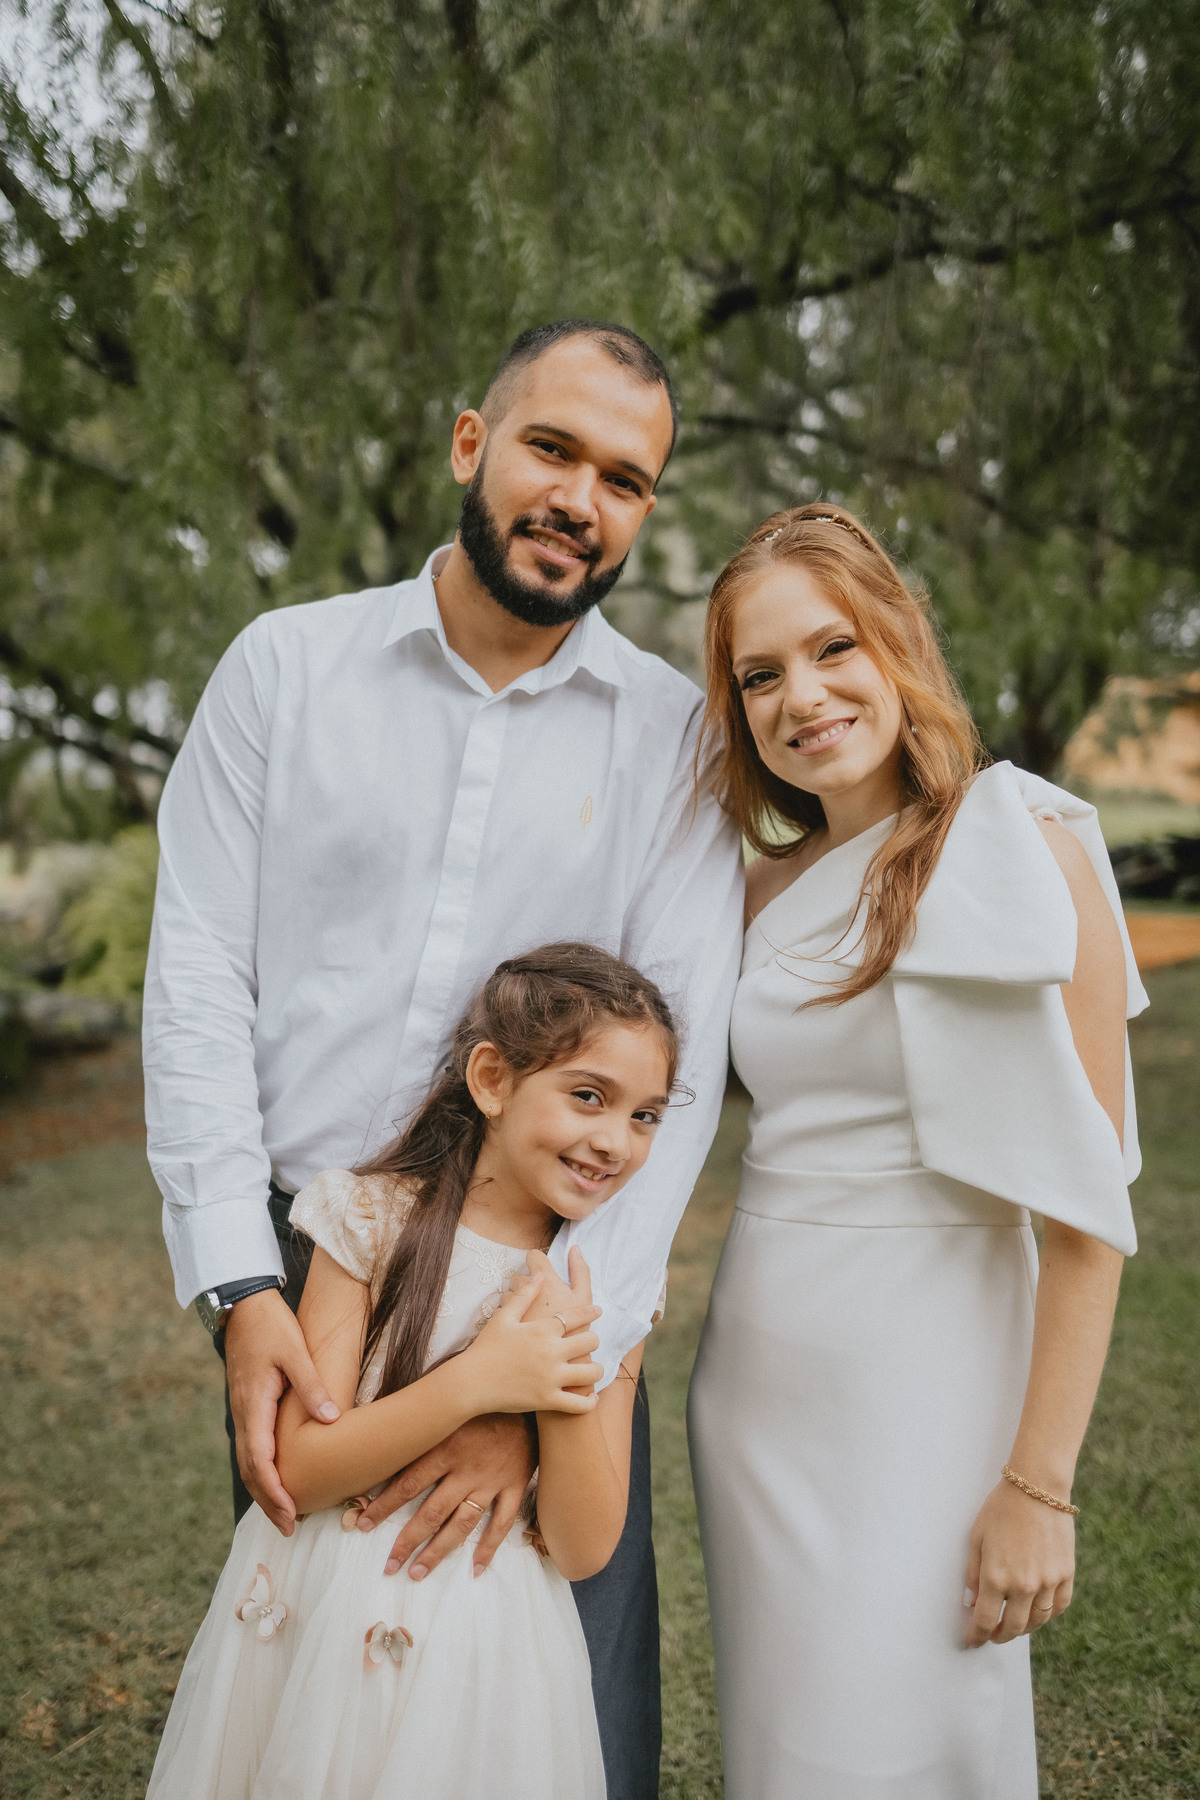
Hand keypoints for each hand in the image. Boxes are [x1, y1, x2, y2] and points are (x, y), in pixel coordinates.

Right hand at [224, 1287, 339, 1533]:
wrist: (242, 1305)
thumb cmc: (270, 1326)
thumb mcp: (294, 1351)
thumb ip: (312, 1385)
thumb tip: (331, 1418)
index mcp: (254, 1406)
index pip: (260, 1461)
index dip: (274, 1491)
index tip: (290, 1514)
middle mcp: (244, 1414)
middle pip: (251, 1470)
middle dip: (269, 1501)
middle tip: (289, 1527)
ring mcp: (243, 1411)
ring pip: (248, 1461)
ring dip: (264, 1489)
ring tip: (284, 1513)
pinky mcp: (247, 1405)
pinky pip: (251, 1447)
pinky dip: (261, 1470)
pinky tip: (277, 1476)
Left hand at [354, 1413, 537, 1578]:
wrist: (531, 1398)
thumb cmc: (484, 1399)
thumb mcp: (450, 1403)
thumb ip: (423, 1421)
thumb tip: (388, 1429)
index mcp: (447, 1447)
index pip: (408, 1484)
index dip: (384, 1506)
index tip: (363, 1524)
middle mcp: (467, 1469)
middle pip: (431, 1513)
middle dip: (407, 1541)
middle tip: (389, 1566)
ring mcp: (491, 1482)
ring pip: (461, 1525)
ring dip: (438, 1551)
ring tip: (417, 1573)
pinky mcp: (513, 1486)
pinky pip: (501, 1523)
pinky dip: (489, 1547)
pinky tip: (475, 1568)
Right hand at [462, 1274, 602, 1415]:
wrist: (471, 1383)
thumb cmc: (486, 1348)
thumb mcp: (503, 1317)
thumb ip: (524, 1295)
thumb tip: (539, 1276)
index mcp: (542, 1329)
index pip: (576, 1316)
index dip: (590, 1312)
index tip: (598, 1310)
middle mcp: (551, 1352)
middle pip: (590, 1341)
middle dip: (593, 1339)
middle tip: (591, 1341)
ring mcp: (551, 1377)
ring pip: (591, 1372)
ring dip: (596, 1369)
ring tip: (593, 1367)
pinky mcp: (548, 1400)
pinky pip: (579, 1404)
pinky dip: (589, 1402)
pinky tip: (590, 1396)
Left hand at [964, 1479, 1075, 1646]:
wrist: (1036, 1488)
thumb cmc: (1001, 1509)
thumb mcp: (976, 1538)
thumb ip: (972, 1574)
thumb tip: (973, 1602)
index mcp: (996, 1577)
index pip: (986, 1621)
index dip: (978, 1635)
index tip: (974, 1641)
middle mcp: (1024, 1585)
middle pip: (1013, 1627)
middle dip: (1000, 1636)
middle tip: (993, 1635)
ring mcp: (1048, 1582)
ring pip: (1038, 1621)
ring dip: (1025, 1628)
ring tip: (1015, 1624)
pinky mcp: (1066, 1574)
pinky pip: (1059, 1606)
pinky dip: (1048, 1614)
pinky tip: (1039, 1611)